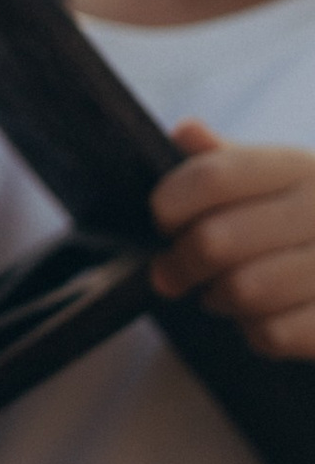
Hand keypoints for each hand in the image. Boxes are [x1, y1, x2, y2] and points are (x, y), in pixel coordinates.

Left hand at [150, 123, 314, 357]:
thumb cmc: (307, 221)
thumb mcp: (277, 179)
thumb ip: (227, 160)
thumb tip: (187, 131)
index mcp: (300, 167)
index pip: (214, 177)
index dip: (171, 202)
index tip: (163, 220)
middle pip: (215, 240)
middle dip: (180, 263)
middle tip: (171, 272)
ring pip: (241, 291)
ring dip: (218, 298)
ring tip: (222, 291)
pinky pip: (272, 332)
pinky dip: (256, 331)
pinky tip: (265, 316)